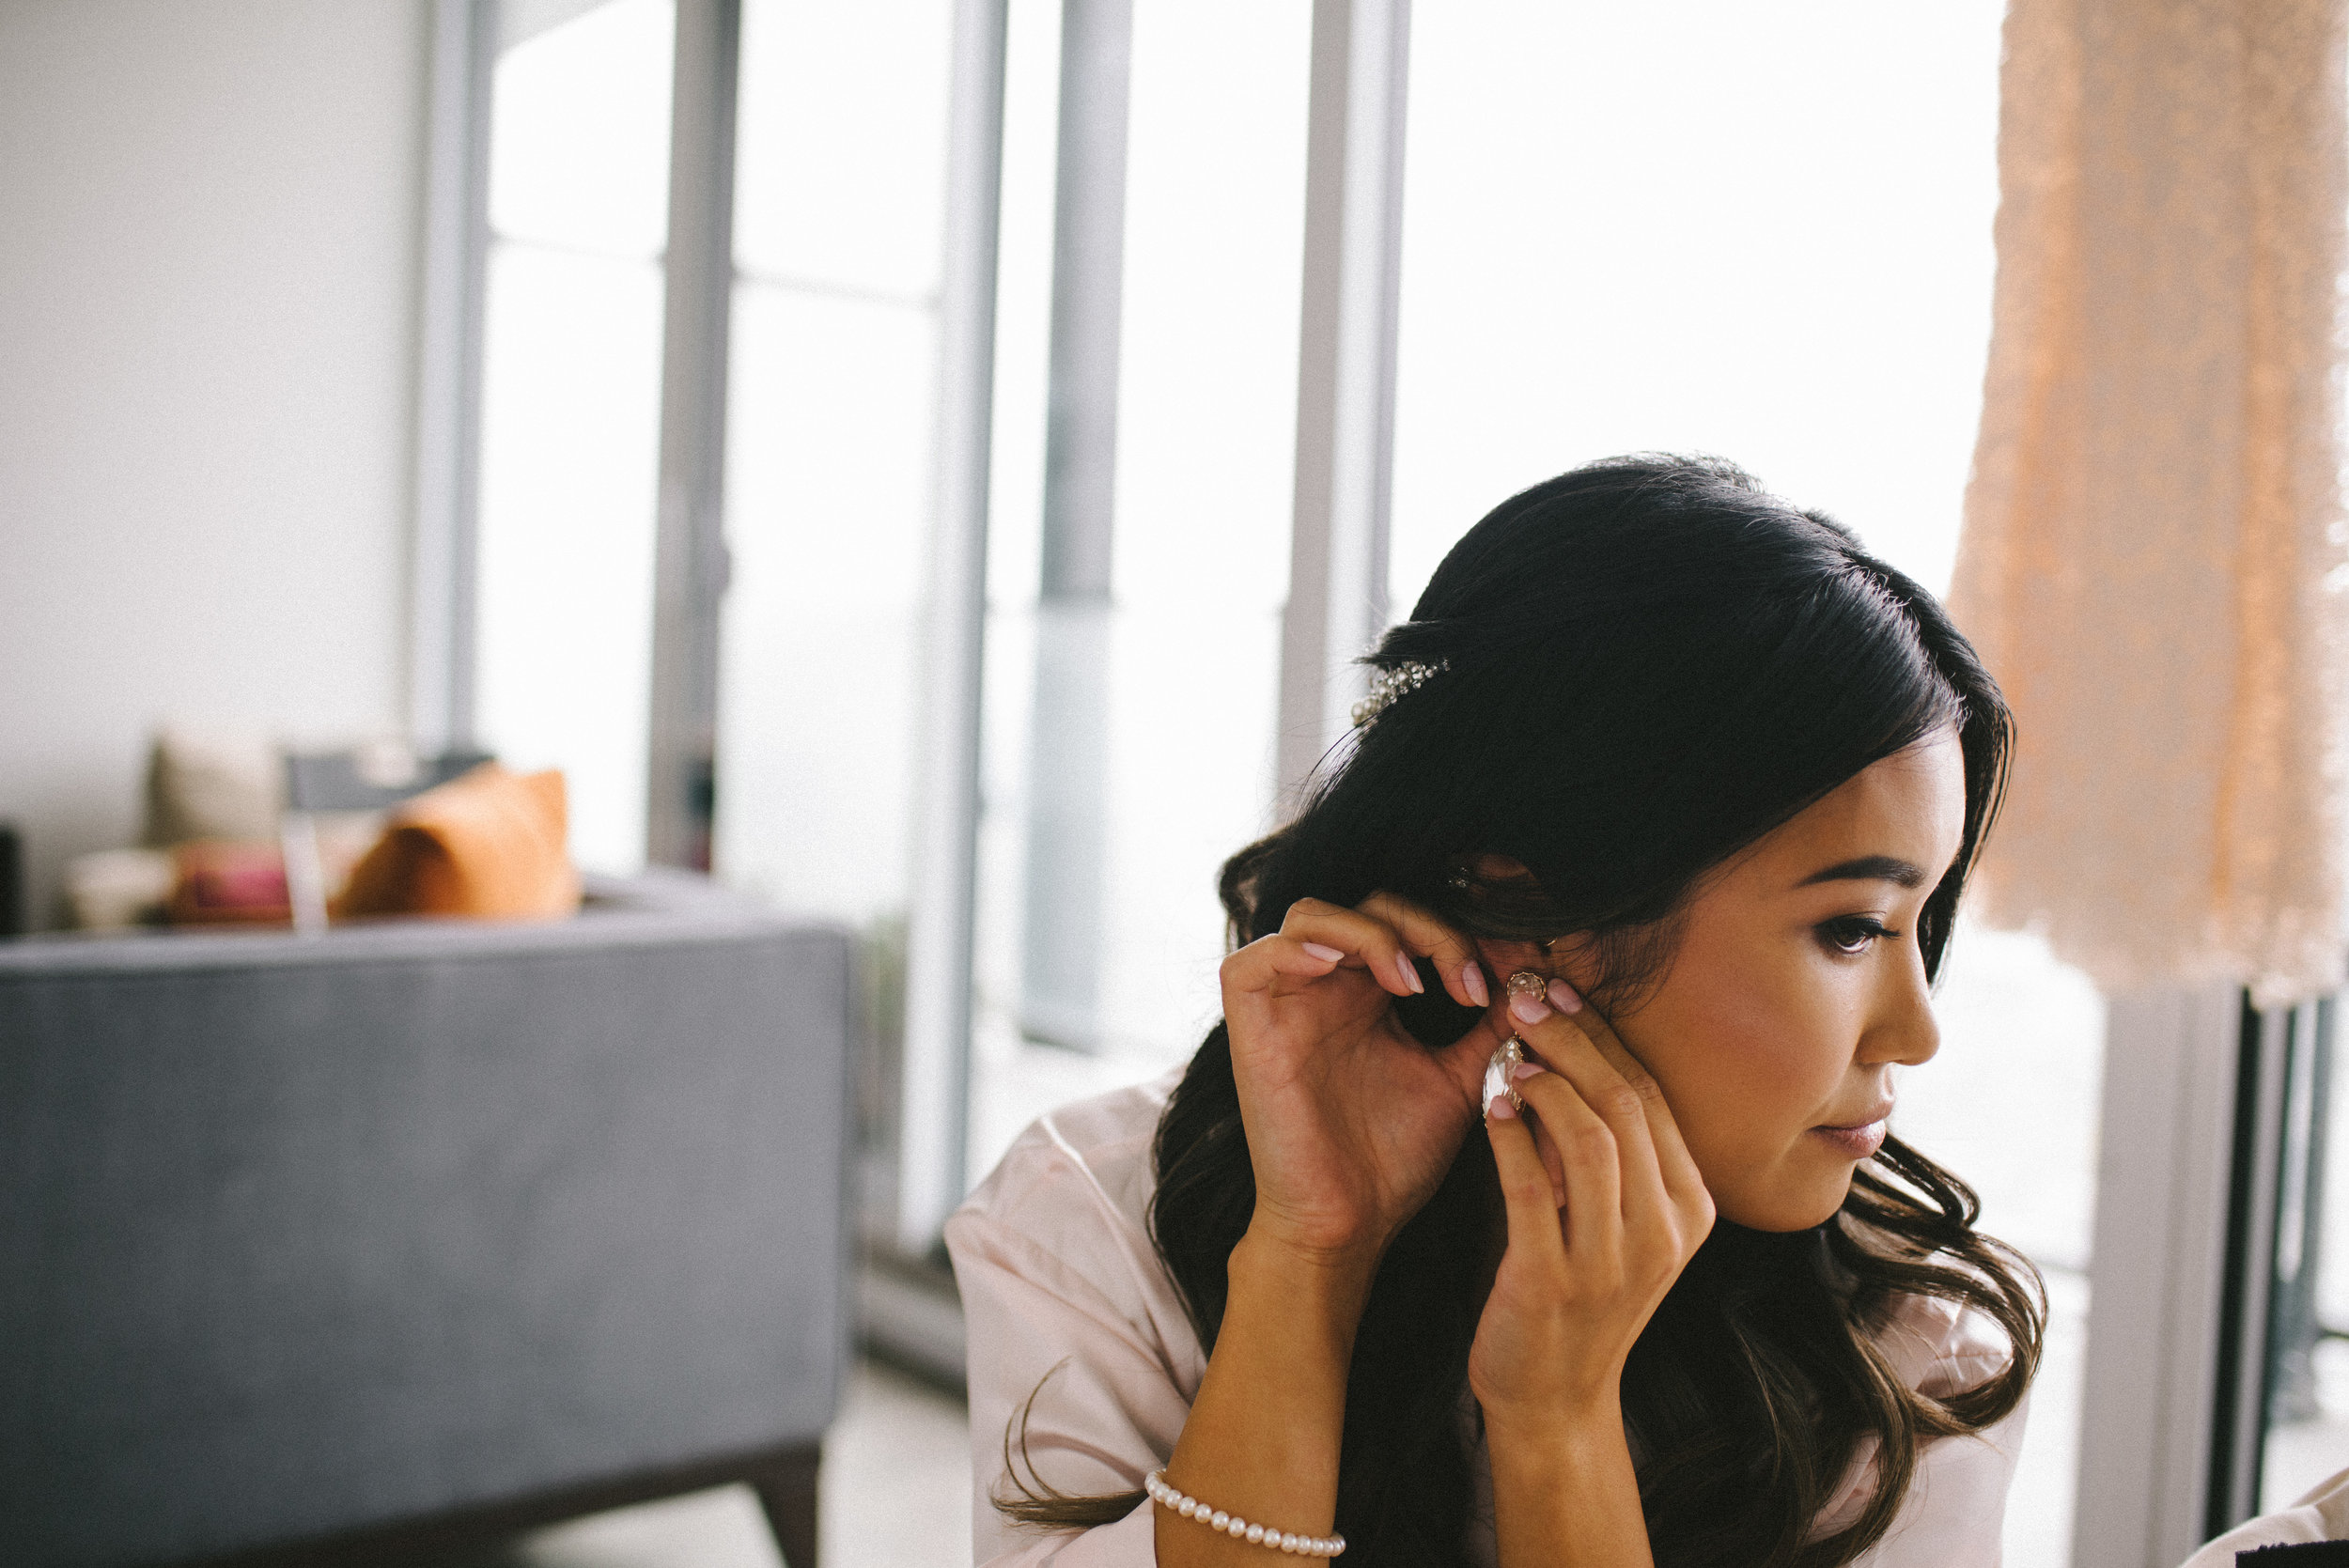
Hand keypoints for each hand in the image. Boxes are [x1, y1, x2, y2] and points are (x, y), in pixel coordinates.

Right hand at [1219, 894, 1497, 1266]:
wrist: (1349, 1223)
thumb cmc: (1396, 1160)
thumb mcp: (1460, 1078)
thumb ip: (1491, 1025)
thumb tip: (1537, 978)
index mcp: (1369, 996)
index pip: (1408, 922)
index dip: (1458, 937)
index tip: (1502, 989)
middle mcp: (1324, 989)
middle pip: (1368, 906)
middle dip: (1428, 929)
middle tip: (1469, 984)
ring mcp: (1284, 1002)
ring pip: (1312, 914)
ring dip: (1371, 932)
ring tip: (1413, 981)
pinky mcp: (1249, 1022)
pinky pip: (1256, 954)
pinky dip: (1301, 946)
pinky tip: (1346, 972)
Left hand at [1468, 986, 1714, 1425]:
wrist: (1553, 1399)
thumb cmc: (1576, 1293)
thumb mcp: (1615, 1219)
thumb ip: (1606, 1148)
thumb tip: (1566, 1045)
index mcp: (1690, 1209)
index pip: (1653, 1097)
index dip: (1605, 1035)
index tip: (1563, 988)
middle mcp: (1664, 1233)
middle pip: (1625, 1106)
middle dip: (1574, 1039)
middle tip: (1527, 994)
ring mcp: (1613, 1263)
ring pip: (1590, 1141)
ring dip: (1546, 1083)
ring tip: (1509, 1050)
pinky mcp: (1554, 1283)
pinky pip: (1532, 1193)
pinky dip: (1511, 1139)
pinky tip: (1490, 1104)